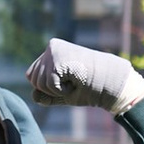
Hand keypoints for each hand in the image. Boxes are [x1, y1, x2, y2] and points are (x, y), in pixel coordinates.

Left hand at [26, 36, 143, 115]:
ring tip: (74, 81)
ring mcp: (53, 52)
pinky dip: (61, 91)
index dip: (48, 86)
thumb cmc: (91, 87)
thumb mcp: (64, 92)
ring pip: (38, 83)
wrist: (111, 82)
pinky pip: (48, 86)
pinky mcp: (57, 60)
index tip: (68, 82)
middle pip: (33, 79)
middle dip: (50, 89)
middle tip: (73, 82)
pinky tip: (75, 82)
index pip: (32, 74)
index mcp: (52, 50)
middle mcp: (51, 47)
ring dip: (56, 90)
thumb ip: (47, 94)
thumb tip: (33, 95)